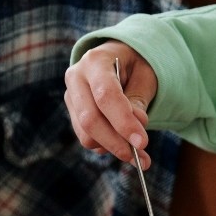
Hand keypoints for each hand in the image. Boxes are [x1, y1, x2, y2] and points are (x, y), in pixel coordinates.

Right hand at [64, 41, 157, 167]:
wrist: (119, 58)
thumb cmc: (135, 65)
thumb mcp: (145, 75)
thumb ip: (138, 100)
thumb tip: (134, 131)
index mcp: (95, 61)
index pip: (105, 96)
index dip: (123, 122)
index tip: (141, 142)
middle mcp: (76, 77)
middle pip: (91, 119)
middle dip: (117, 143)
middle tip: (141, 157)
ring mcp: (71, 97)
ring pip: (86, 134)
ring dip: (113, 148)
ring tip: (137, 152)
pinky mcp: (73, 114)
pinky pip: (87, 139)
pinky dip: (107, 147)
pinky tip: (124, 144)